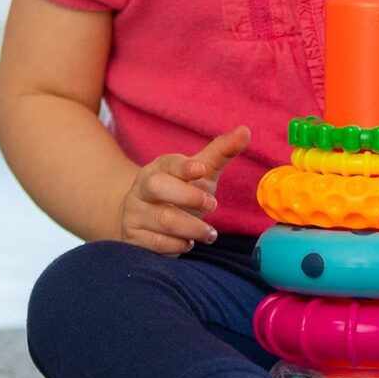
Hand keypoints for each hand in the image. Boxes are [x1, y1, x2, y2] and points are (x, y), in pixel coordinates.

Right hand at [117, 125, 249, 255]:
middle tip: (213, 205)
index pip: (169, 162)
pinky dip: (176, 246)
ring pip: (161, 220)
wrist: (146, 216)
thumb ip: (222, 151)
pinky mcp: (133, 238)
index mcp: (159, 167)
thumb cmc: (180, 188)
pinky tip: (188, 243)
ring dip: (191, 228)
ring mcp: (134, 213)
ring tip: (210, 233)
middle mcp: (142, 187)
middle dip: (188, 196)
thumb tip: (245, 131)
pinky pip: (155, 244)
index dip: (185, 166)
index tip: (202, 170)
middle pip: (158, 187)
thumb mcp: (201, 170)